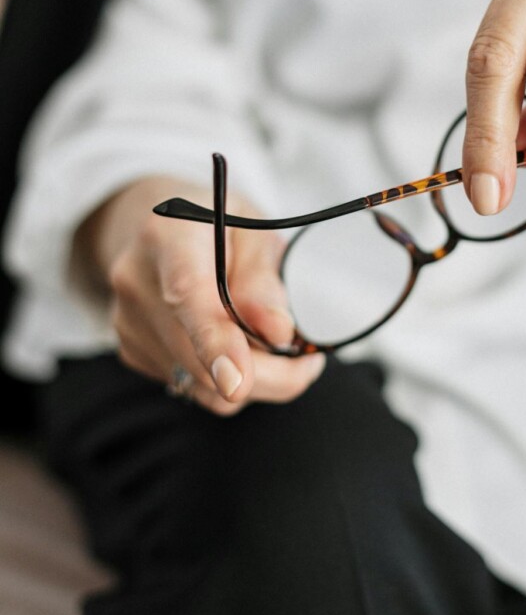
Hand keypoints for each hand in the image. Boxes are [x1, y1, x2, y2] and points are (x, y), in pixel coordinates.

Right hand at [75, 177, 324, 413]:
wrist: (159, 232)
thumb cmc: (217, 227)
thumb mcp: (255, 232)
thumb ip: (264, 281)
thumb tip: (278, 333)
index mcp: (169, 237)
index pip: (187, 294)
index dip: (214, 341)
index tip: (237, 383)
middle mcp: (137, 282)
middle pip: (199, 356)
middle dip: (266, 373)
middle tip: (306, 361)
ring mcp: (129, 322)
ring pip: (200, 385)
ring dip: (249, 380)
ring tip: (270, 344)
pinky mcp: (132, 351)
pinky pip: (191, 387)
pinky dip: (223, 379)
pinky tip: (232, 344)